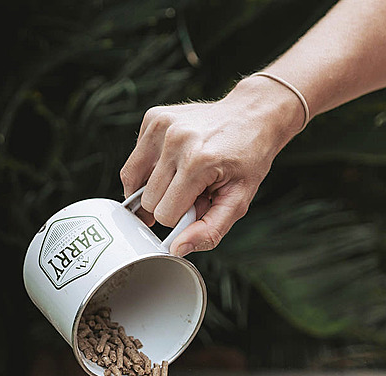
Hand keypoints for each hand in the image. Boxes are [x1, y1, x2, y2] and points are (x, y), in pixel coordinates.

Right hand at [120, 75, 305, 256]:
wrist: (252, 115)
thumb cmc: (247, 159)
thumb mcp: (238, 201)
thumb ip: (210, 231)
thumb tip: (176, 249)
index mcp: (198, 161)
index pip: (165, 214)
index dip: (182, 216)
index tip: (200, 202)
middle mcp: (175, 139)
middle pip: (148, 200)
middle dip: (169, 202)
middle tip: (194, 188)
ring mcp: (161, 124)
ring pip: (133, 182)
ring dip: (155, 187)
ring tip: (181, 176)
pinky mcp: (152, 117)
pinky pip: (135, 162)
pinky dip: (149, 169)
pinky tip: (173, 161)